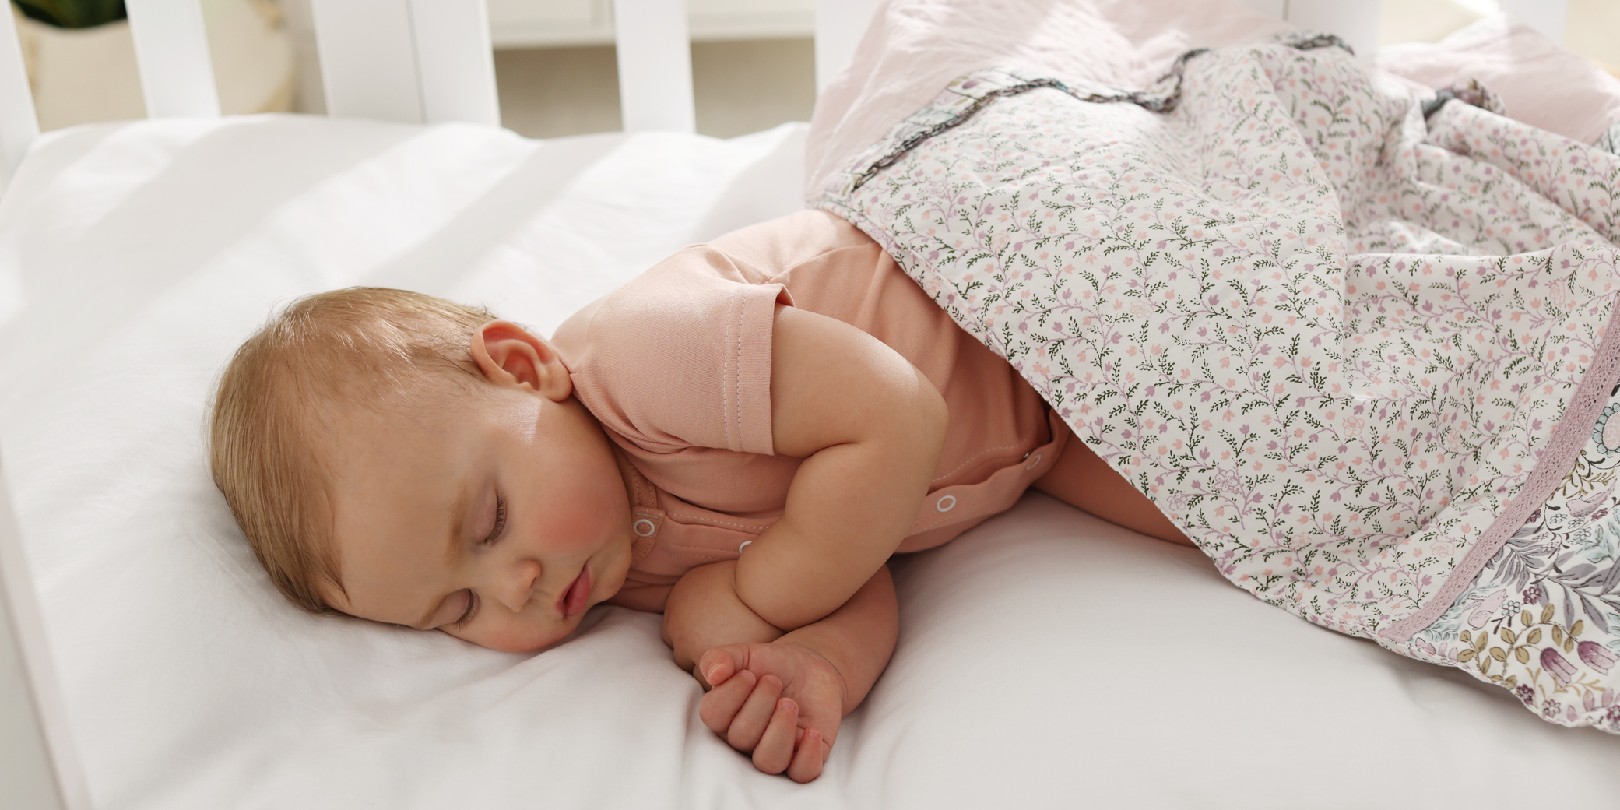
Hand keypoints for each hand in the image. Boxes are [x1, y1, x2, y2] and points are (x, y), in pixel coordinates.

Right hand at [696, 641, 846, 782]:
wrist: (809, 671)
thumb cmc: (771, 665)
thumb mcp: (744, 654)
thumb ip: (721, 658)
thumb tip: (714, 674)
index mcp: (723, 716)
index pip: (713, 716)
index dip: (730, 694)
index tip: (749, 674)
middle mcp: (744, 740)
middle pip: (742, 736)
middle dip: (760, 703)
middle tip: (774, 681)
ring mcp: (773, 752)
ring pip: (768, 761)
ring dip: (780, 730)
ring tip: (790, 703)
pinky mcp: (802, 759)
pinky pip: (801, 773)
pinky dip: (807, 756)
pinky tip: (812, 731)